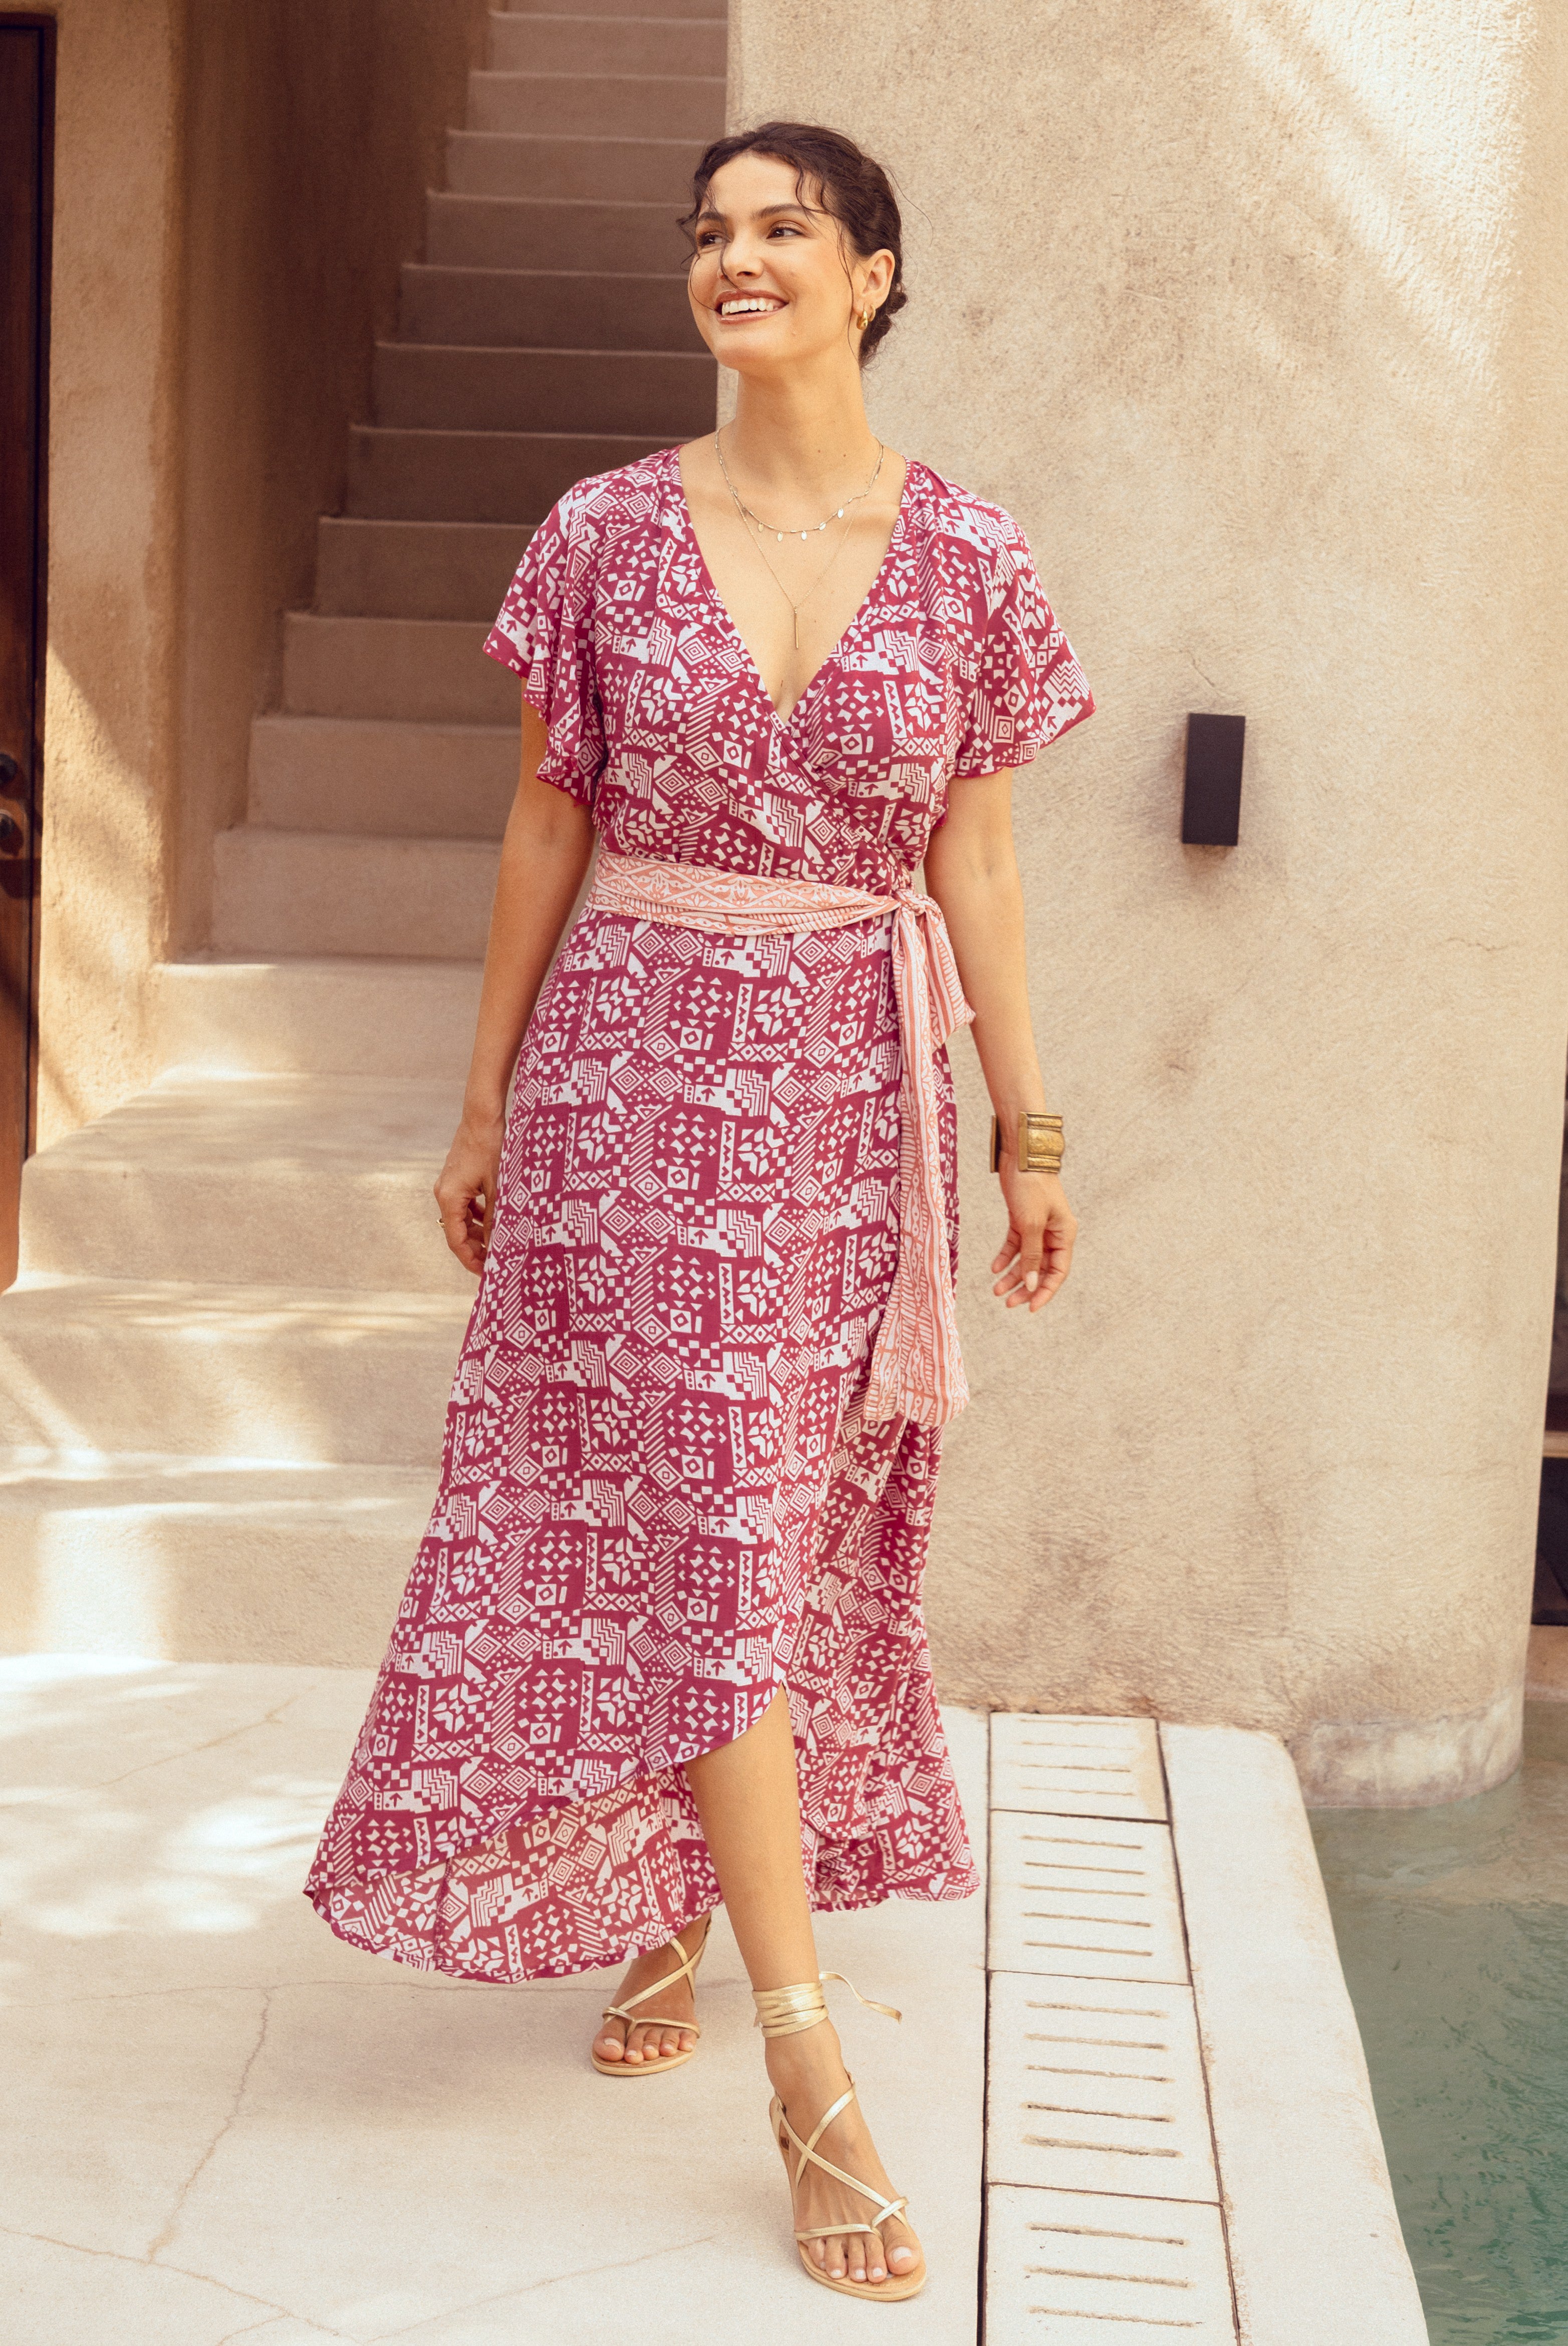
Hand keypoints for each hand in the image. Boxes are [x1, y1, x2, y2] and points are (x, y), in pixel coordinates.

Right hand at [434, 1110, 503, 1276]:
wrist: (482, 1117)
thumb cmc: (490, 1148)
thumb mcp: (497, 1187)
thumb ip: (495, 1216)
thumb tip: (498, 1243)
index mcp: (449, 1198)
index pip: (456, 1239)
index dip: (470, 1259)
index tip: (485, 1273)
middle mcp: (444, 1193)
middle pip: (457, 1231)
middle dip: (475, 1249)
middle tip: (494, 1263)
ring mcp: (449, 1185)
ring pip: (461, 1218)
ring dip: (477, 1232)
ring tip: (496, 1245)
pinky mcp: (457, 1177)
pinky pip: (464, 1205)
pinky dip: (477, 1216)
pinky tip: (492, 1221)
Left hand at [991, 1167, 1075, 1311]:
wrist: (1021, 1155)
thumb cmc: (1032, 1186)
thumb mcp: (1031, 1224)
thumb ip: (1031, 1256)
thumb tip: (1032, 1284)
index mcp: (1064, 1235)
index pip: (1058, 1272)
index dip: (1046, 1291)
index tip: (1031, 1308)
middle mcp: (1053, 1233)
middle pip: (1041, 1269)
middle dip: (1025, 1287)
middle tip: (1008, 1303)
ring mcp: (1038, 1227)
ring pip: (1026, 1259)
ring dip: (1012, 1275)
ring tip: (996, 1290)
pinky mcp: (1022, 1219)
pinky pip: (1015, 1245)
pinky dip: (1005, 1256)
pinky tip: (994, 1268)